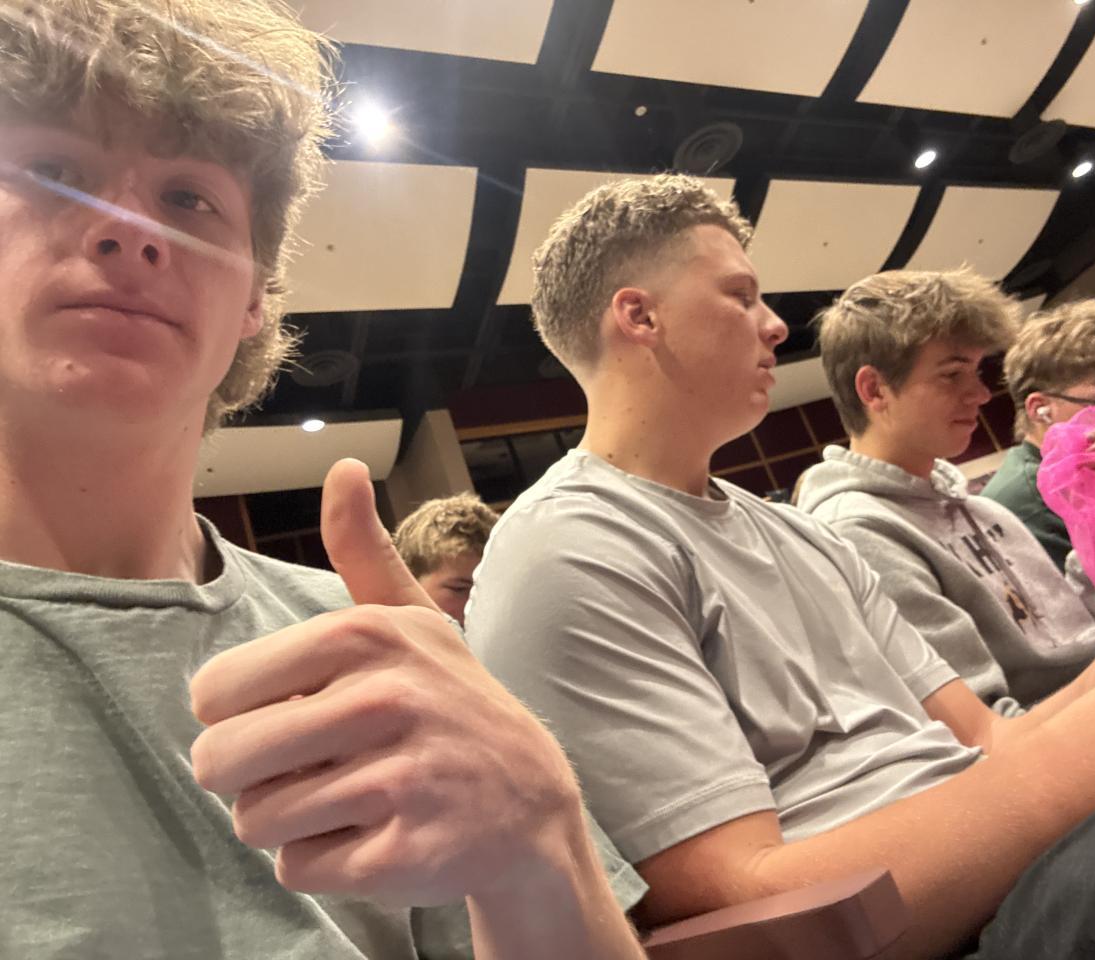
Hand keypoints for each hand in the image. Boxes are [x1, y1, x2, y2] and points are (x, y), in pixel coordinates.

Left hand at [189, 459, 582, 905]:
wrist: (530, 801)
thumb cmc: (450, 706)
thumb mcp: (411, 621)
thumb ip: (362, 549)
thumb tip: (342, 464)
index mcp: (362, 635)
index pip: (211, 695)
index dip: (242, 715)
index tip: (299, 714)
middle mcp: (380, 699)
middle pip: (220, 763)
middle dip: (253, 778)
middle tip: (317, 767)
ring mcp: (398, 778)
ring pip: (256, 823)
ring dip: (292, 822)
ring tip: (354, 799)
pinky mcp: (404, 853)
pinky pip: (300, 870)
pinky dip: (328, 863)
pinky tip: (377, 835)